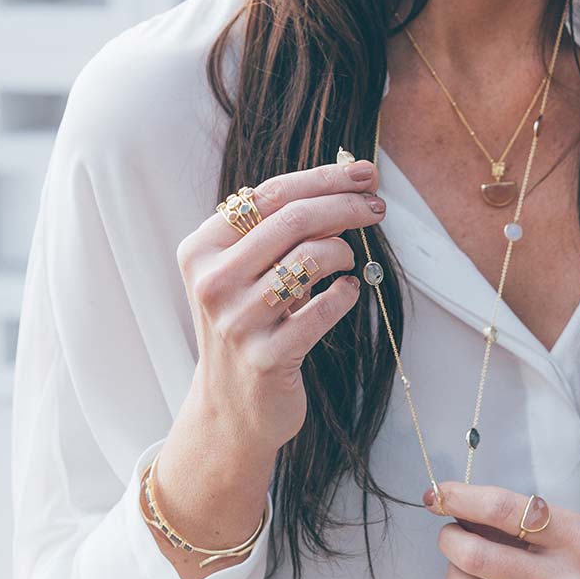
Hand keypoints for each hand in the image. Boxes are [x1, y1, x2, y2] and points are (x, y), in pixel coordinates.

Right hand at [176, 154, 385, 451]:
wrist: (232, 406)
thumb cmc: (251, 320)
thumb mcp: (249, 269)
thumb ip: (282, 226)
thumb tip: (351, 179)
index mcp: (202, 248)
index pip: (271, 194)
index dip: (325, 178)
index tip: (365, 172)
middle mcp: (212, 281)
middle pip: (294, 218)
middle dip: (346, 205)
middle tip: (376, 207)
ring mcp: (236, 321)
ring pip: (311, 257)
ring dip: (342, 251)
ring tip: (346, 259)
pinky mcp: (265, 356)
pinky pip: (324, 308)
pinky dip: (345, 294)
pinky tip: (346, 293)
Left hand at [423, 481, 579, 578]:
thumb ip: (530, 521)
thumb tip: (470, 508)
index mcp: (574, 536)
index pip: (502, 509)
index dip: (461, 496)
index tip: (439, 491)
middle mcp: (561, 578)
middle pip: (475, 558)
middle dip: (449, 538)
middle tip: (449, 529)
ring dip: (455, 571)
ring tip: (466, 558)